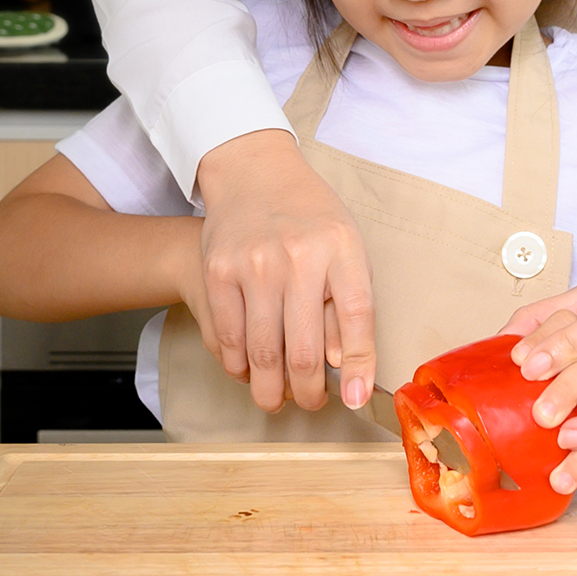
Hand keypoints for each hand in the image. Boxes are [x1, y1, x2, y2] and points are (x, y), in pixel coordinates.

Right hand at [189, 130, 376, 413]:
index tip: (354, 398)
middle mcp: (298, 256)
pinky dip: (238, 367)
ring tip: (278, 399)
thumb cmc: (309, 217)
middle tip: (311, 403)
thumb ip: (348, 303)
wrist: (252, 172)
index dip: (358, 366)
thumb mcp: (345, 246)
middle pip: (304, 349)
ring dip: (271, 390)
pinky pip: (228, 339)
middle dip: (308, 392)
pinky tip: (248, 373)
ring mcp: (254, 264)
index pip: (357, 318)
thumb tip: (342, 366)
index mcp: (340, 248)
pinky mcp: (218, 271)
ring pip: (262, 354)